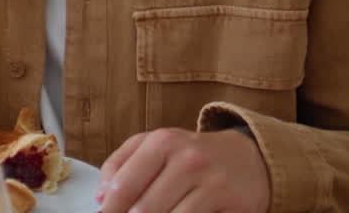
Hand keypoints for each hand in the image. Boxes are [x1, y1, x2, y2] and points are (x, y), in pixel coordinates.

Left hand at [98, 127, 269, 212]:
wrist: (247, 157)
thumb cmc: (190, 155)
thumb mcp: (153, 146)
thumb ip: (120, 165)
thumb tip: (100, 198)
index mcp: (162, 142)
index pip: (124, 185)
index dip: (110, 209)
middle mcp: (188, 160)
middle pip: (144, 209)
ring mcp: (212, 182)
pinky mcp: (233, 203)